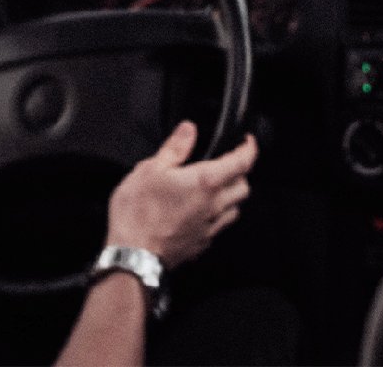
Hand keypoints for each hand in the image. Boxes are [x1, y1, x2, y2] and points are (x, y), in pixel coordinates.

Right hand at [106, 121, 256, 267]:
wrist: (133, 254)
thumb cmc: (138, 211)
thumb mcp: (150, 169)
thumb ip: (174, 148)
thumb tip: (189, 129)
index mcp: (204, 182)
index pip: (240, 164)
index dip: (249, 149)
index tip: (248, 142)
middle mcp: (213, 205)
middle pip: (244, 188)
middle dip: (241, 172)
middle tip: (229, 163)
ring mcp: (209, 227)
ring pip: (235, 209)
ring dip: (231, 195)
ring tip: (216, 187)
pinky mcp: (201, 243)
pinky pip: (219, 226)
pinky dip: (217, 214)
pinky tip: (200, 211)